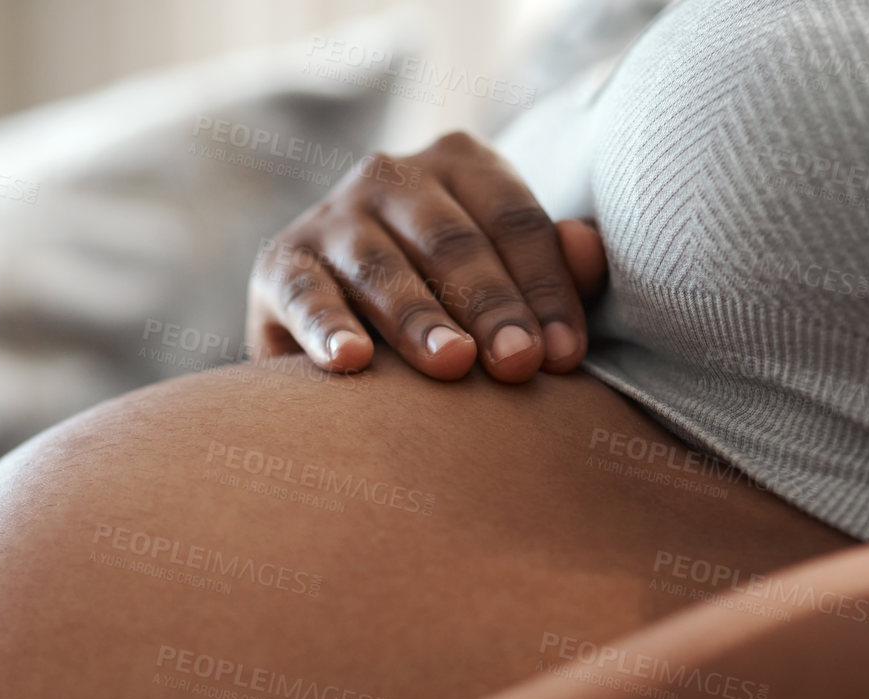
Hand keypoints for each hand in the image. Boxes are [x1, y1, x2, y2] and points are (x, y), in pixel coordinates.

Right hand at [246, 130, 607, 382]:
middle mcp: (391, 174)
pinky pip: (306, 295)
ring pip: (382, 267)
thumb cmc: (449, 300)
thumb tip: (589, 248)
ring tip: (453, 365)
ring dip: (419, 319)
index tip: (563, 357)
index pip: (514, 220)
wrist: (340, 315)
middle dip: (490, 305)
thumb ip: (554, 264)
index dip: (545, 287)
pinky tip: (352, 363)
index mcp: (461, 163)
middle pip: (453, 242)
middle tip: (517, 365)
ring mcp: (331, 216)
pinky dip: (326, 328)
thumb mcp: (507, 277)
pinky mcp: (280, 263)